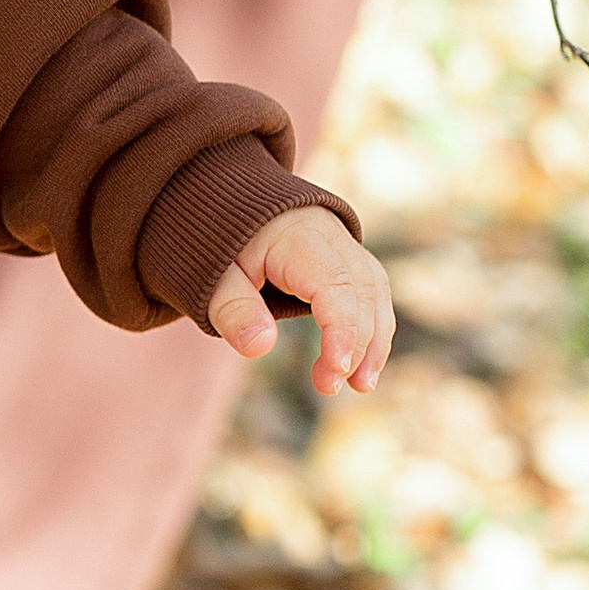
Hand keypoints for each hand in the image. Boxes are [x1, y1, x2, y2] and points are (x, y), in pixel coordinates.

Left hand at [208, 203, 394, 394]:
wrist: (234, 202)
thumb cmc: (222, 244)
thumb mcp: (213, 275)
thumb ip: (233, 309)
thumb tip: (260, 348)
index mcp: (299, 237)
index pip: (335, 285)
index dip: (342, 330)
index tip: (336, 370)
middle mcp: (333, 238)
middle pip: (362, 292)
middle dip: (357, 343)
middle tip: (332, 387)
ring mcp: (346, 247)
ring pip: (375, 293)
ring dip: (374, 341)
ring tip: (360, 386)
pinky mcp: (349, 261)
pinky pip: (371, 294)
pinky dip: (372, 329)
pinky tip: (362, 366)